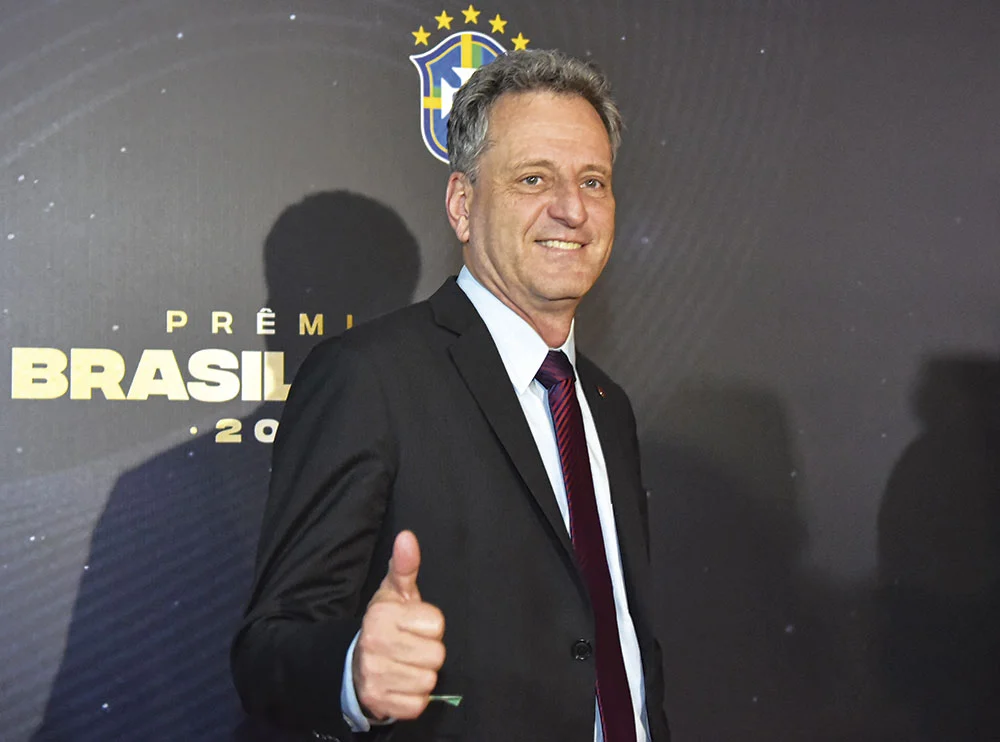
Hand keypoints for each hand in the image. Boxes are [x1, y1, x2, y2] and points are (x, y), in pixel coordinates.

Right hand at [353, 530, 445, 720]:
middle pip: (436, 654)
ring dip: (422, 675)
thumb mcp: (395, 592)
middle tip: (412, 647)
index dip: (431, 626)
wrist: (357, 665)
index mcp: (382, 614)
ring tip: (407, 665)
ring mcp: (376, 675)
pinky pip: (418, 704)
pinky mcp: (380, 701)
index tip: (415, 625)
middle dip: (428, 652)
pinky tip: (403, 684)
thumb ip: (405, 566)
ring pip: (429, 680)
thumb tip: (407, 537)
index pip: (436, 625)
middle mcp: (375, 643)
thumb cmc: (386, 624)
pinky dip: (415, 698)